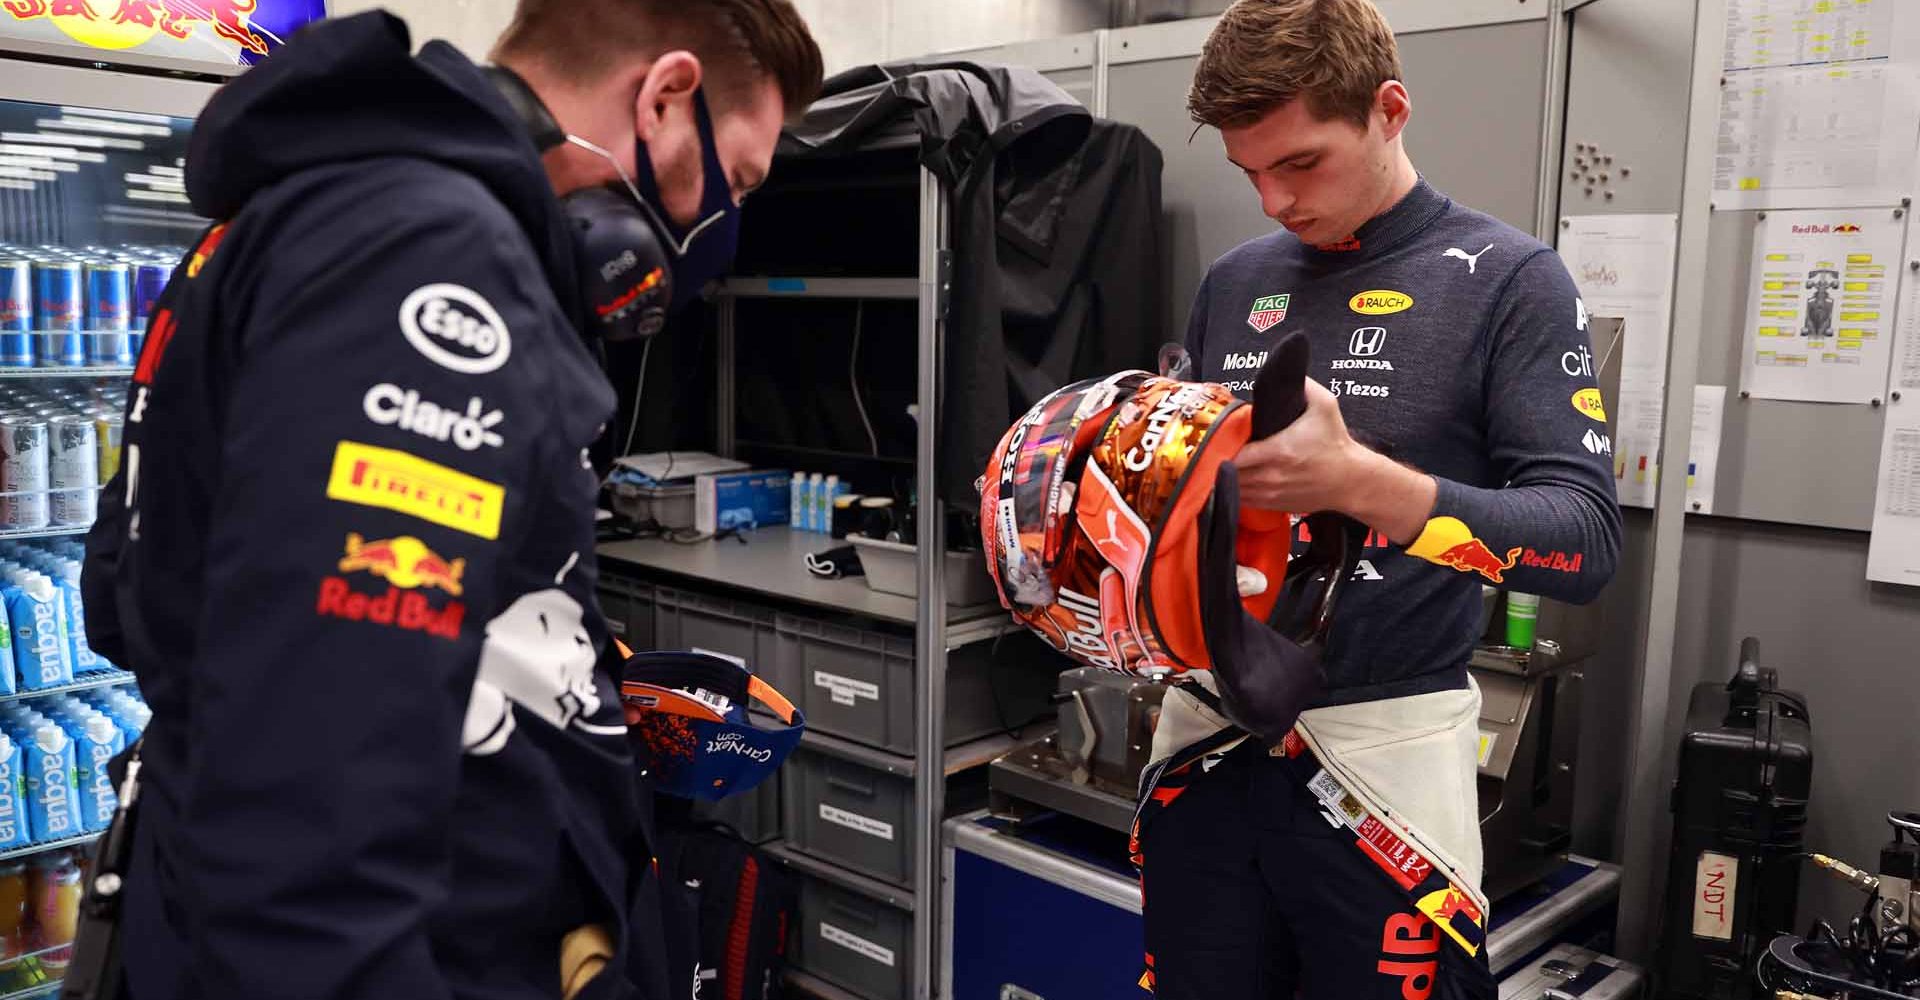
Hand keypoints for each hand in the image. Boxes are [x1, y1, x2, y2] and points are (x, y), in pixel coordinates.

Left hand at [1232, 377, 1365, 513]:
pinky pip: (1243, 500)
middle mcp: (1271, 475)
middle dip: (1219, 458)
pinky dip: (1235, 490)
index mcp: (1279, 450)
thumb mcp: (1325, 405)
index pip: (1233, 452)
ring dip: (1224, 475)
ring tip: (1223, 460)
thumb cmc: (1336, 443)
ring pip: (1232, 488)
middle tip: (1218, 446)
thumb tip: (1284, 372)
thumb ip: (1304, 385)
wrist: (1351, 480)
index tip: (1221, 435)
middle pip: (1227, 471)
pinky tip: (1236, 477)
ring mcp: (1271, 493)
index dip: (1222, 444)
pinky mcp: (1273, 505)